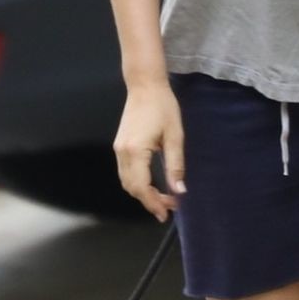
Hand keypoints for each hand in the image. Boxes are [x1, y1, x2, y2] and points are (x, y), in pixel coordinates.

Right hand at [114, 84, 186, 222]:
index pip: (141, 187)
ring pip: (126, 182)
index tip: (166, 213)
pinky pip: (125, 172)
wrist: (145, 86)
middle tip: (169, 207)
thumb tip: (179, 190)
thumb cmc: (163, 107)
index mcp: (135, 151)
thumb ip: (175, 166)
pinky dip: (137, 183)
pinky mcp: (119, 146)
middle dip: (149, 201)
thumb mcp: (175, 137)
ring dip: (142, 193)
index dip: (153, 203)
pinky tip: (151, 185)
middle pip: (131, 187)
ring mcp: (118, 149)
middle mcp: (122, 153)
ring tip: (162, 198)